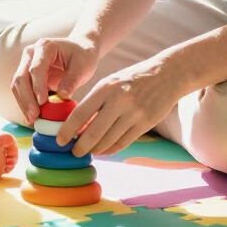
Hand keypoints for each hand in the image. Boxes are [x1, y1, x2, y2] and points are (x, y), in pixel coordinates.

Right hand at [11, 36, 99, 123]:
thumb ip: (72, 80)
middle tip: (35, 116)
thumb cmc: (82, 56)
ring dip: (23, 103)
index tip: (43, 103)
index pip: (36, 68)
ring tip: (32, 119)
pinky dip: (25, 103)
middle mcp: (31, 53)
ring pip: (17, 85)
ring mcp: (26, 64)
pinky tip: (31, 116)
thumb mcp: (82, 66)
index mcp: (45, 46)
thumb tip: (62, 96)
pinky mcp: (26, 75)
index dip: (38, 86)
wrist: (78, 50)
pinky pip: (21, 91)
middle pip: (21, 77)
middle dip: (27, 98)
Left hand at [57, 58, 181, 155]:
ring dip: (96, 149)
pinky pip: (124, 142)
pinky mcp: (146, 123)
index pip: (81, 113)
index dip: (68, 130)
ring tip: (88, 151)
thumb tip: (78, 125)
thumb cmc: (133, 78)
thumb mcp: (111, 82)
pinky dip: (111, 149)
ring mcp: (134, 113)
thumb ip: (96, 102)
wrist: (167, 74)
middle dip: (80, 146)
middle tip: (73, 152)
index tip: (60, 140)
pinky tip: (104, 150)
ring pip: (108, 140)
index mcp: (106, 87)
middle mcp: (119, 100)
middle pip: (93, 132)